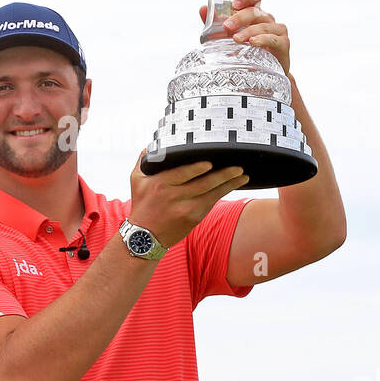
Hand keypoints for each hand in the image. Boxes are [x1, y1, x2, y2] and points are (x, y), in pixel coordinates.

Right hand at [128, 149, 248, 247]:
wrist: (144, 237)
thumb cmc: (142, 204)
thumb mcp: (136, 180)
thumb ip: (144, 160)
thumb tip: (153, 143)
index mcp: (161, 185)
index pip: (182, 175)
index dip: (197, 169)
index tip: (210, 163)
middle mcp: (175, 198)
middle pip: (203, 184)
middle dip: (223, 175)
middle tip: (238, 167)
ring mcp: (187, 210)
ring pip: (212, 195)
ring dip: (229, 184)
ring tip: (243, 175)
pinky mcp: (195, 218)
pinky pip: (212, 202)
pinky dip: (223, 193)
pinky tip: (233, 185)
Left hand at [198, 0, 290, 75]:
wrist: (264, 76)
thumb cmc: (247, 53)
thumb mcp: (228, 38)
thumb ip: (216, 24)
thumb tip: (203, 9)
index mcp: (256, 14)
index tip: (234, 5)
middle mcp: (267, 19)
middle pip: (256, 11)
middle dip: (240, 18)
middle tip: (227, 27)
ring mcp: (277, 30)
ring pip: (263, 25)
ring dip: (248, 31)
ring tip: (236, 39)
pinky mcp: (283, 44)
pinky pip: (273, 38)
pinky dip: (262, 39)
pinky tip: (253, 43)